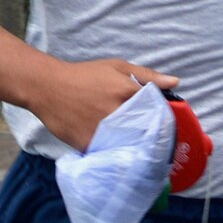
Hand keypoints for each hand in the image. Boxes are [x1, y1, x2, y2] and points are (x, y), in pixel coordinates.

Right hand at [30, 57, 179, 151]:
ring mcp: (103, 130)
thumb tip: (176, 82)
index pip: (158, 114)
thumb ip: (147, 76)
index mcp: (128, 92)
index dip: (164, 125)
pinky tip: (115, 152)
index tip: (166, 132)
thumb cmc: (84, 76)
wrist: (47, 86)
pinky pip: (107, 154)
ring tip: (136, 152)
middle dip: (151, 141)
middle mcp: (118, 112)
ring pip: (128, 147)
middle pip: (145, 134)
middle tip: (154, 148)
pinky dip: (113, 154)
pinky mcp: (88, 144)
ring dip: (133, 150)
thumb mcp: (116, 67)